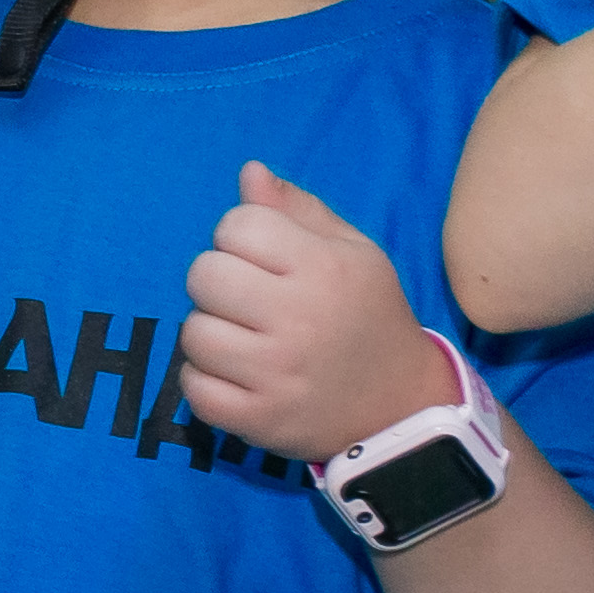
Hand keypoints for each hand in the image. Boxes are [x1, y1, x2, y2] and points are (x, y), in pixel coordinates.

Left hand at [179, 161, 450, 462]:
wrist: (400, 406)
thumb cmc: (367, 316)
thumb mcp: (353, 254)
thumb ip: (298, 210)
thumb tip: (249, 172)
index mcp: (324, 268)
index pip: (236, 226)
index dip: (240, 237)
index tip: (264, 260)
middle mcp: (299, 319)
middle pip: (203, 274)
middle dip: (219, 282)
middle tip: (249, 301)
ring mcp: (276, 374)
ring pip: (193, 332)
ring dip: (211, 333)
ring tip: (245, 340)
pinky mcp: (258, 419)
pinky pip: (192, 387)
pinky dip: (205, 381)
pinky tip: (238, 376)